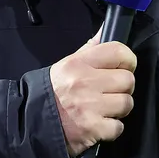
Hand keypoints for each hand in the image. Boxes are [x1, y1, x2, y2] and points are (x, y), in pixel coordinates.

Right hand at [50, 28, 136, 156]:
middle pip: (128, 80)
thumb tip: (107, 28)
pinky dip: (112, 129)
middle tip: (111, 91)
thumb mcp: (67, 64)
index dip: (128, 60)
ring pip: (126, 103)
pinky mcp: (92, 129)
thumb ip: (91, 48)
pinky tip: (99, 124)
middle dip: (123, 87)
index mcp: (79, 63)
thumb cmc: (53, 91)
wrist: (30, 121)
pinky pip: (118, 127)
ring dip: (119, 108)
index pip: (119, 52)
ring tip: (105, 108)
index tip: (124, 67)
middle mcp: (85, 83)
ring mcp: (89, 107)